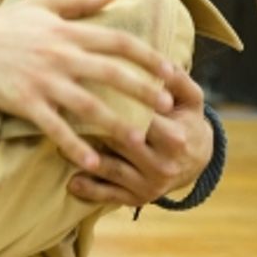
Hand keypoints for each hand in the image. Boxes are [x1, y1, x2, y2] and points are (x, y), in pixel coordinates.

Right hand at [0, 0, 176, 172]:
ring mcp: (43, 80)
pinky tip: (93, 162)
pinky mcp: (25, 102)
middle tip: (166, 108)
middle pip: (112, 73)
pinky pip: (56, 128)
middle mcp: (60, 54)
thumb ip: (80, 0)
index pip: (117, 41)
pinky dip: (76, 146)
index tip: (170, 71)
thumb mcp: (40, 4)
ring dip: (117, 124)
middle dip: (143, 90)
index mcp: (66, 31)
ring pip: (89, 105)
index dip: (148, 56)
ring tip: (139, 141)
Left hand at [67, 68, 210, 206]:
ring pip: (110, 170)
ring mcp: (149, 185)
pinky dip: (89, 191)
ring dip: (83, 159)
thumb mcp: (191, 98)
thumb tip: (156, 57)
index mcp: (175, 137)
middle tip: (65, 113)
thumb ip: (177, 78)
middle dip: (94, 129)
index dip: (116, 105)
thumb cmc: (187, 120)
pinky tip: (70, 181)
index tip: (89, 89)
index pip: (141, 119)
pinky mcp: (138, 199)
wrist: (197, 161)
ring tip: (59, 145)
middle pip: (120, 144)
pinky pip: (109, 196)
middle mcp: (163, 164)